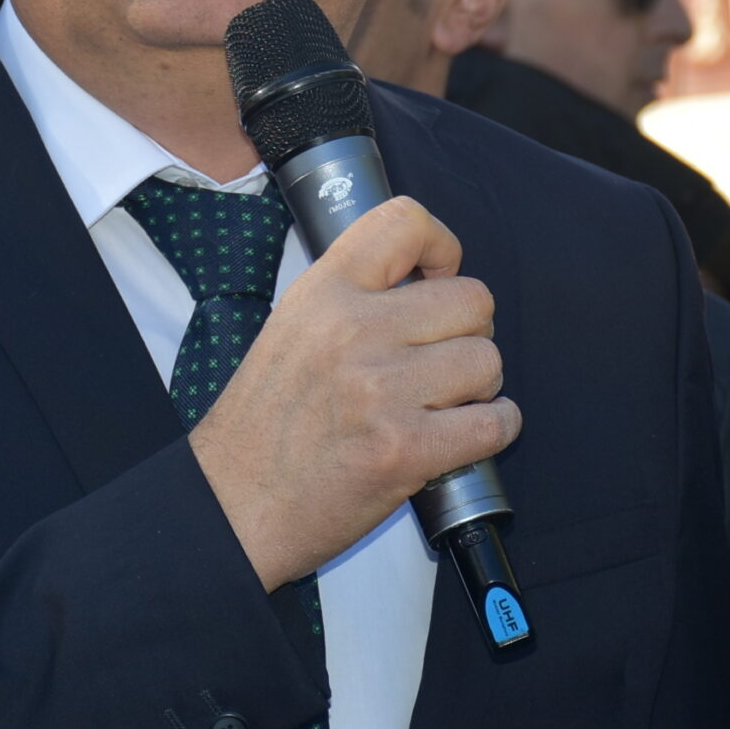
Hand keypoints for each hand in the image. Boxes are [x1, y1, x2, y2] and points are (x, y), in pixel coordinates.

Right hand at [188, 195, 520, 589]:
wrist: (234, 506)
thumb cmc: (263, 426)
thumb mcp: (291, 329)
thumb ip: (352, 297)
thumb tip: (428, 280)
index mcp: (323, 294)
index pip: (406, 222)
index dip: (441, 247)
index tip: (436, 279)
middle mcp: (354, 331)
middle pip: (472, 300)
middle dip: (468, 333)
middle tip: (439, 362)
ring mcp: (382, 391)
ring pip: (488, 361)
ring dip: (479, 387)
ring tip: (443, 404)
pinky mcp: (408, 450)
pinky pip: (496, 422)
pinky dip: (494, 429)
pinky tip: (466, 435)